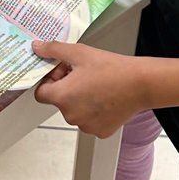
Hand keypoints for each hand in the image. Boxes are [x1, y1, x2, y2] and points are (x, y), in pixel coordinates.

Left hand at [33, 41, 147, 137]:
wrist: (140, 84)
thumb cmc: (112, 69)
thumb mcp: (79, 53)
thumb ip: (54, 50)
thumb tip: (37, 47)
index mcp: (63, 97)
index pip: (41, 93)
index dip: (49, 80)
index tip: (62, 72)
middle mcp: (71, 115)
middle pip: (59, 101)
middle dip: (67, 87)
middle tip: (83, 74)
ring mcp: (86, 126)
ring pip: (75, 111)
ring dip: (80, 99)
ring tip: (97, 85)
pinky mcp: (100, 131)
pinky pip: (89, 120)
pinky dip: (93, 111)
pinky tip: (105, 97)